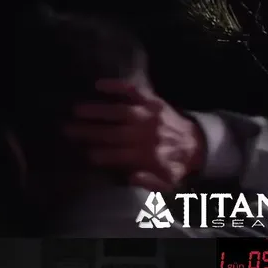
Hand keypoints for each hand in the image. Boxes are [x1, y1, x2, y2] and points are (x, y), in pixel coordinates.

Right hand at [62, 79, 205, 190]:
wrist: (200, 143)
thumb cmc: (175, 165)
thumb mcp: (168, 183)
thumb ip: (150, 183)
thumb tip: (130, 177)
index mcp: (150, 156)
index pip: (119, 156)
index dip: (100, 155)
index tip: (84, 154)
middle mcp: (149, 134)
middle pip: (114, 133)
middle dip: (90, 132)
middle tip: (67, 129)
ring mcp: (151, 115)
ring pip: (121, 112)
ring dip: (98, 110)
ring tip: (76, 110)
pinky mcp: (153, 100)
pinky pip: (135, 91)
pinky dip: (117, 86)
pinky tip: (98, 84)